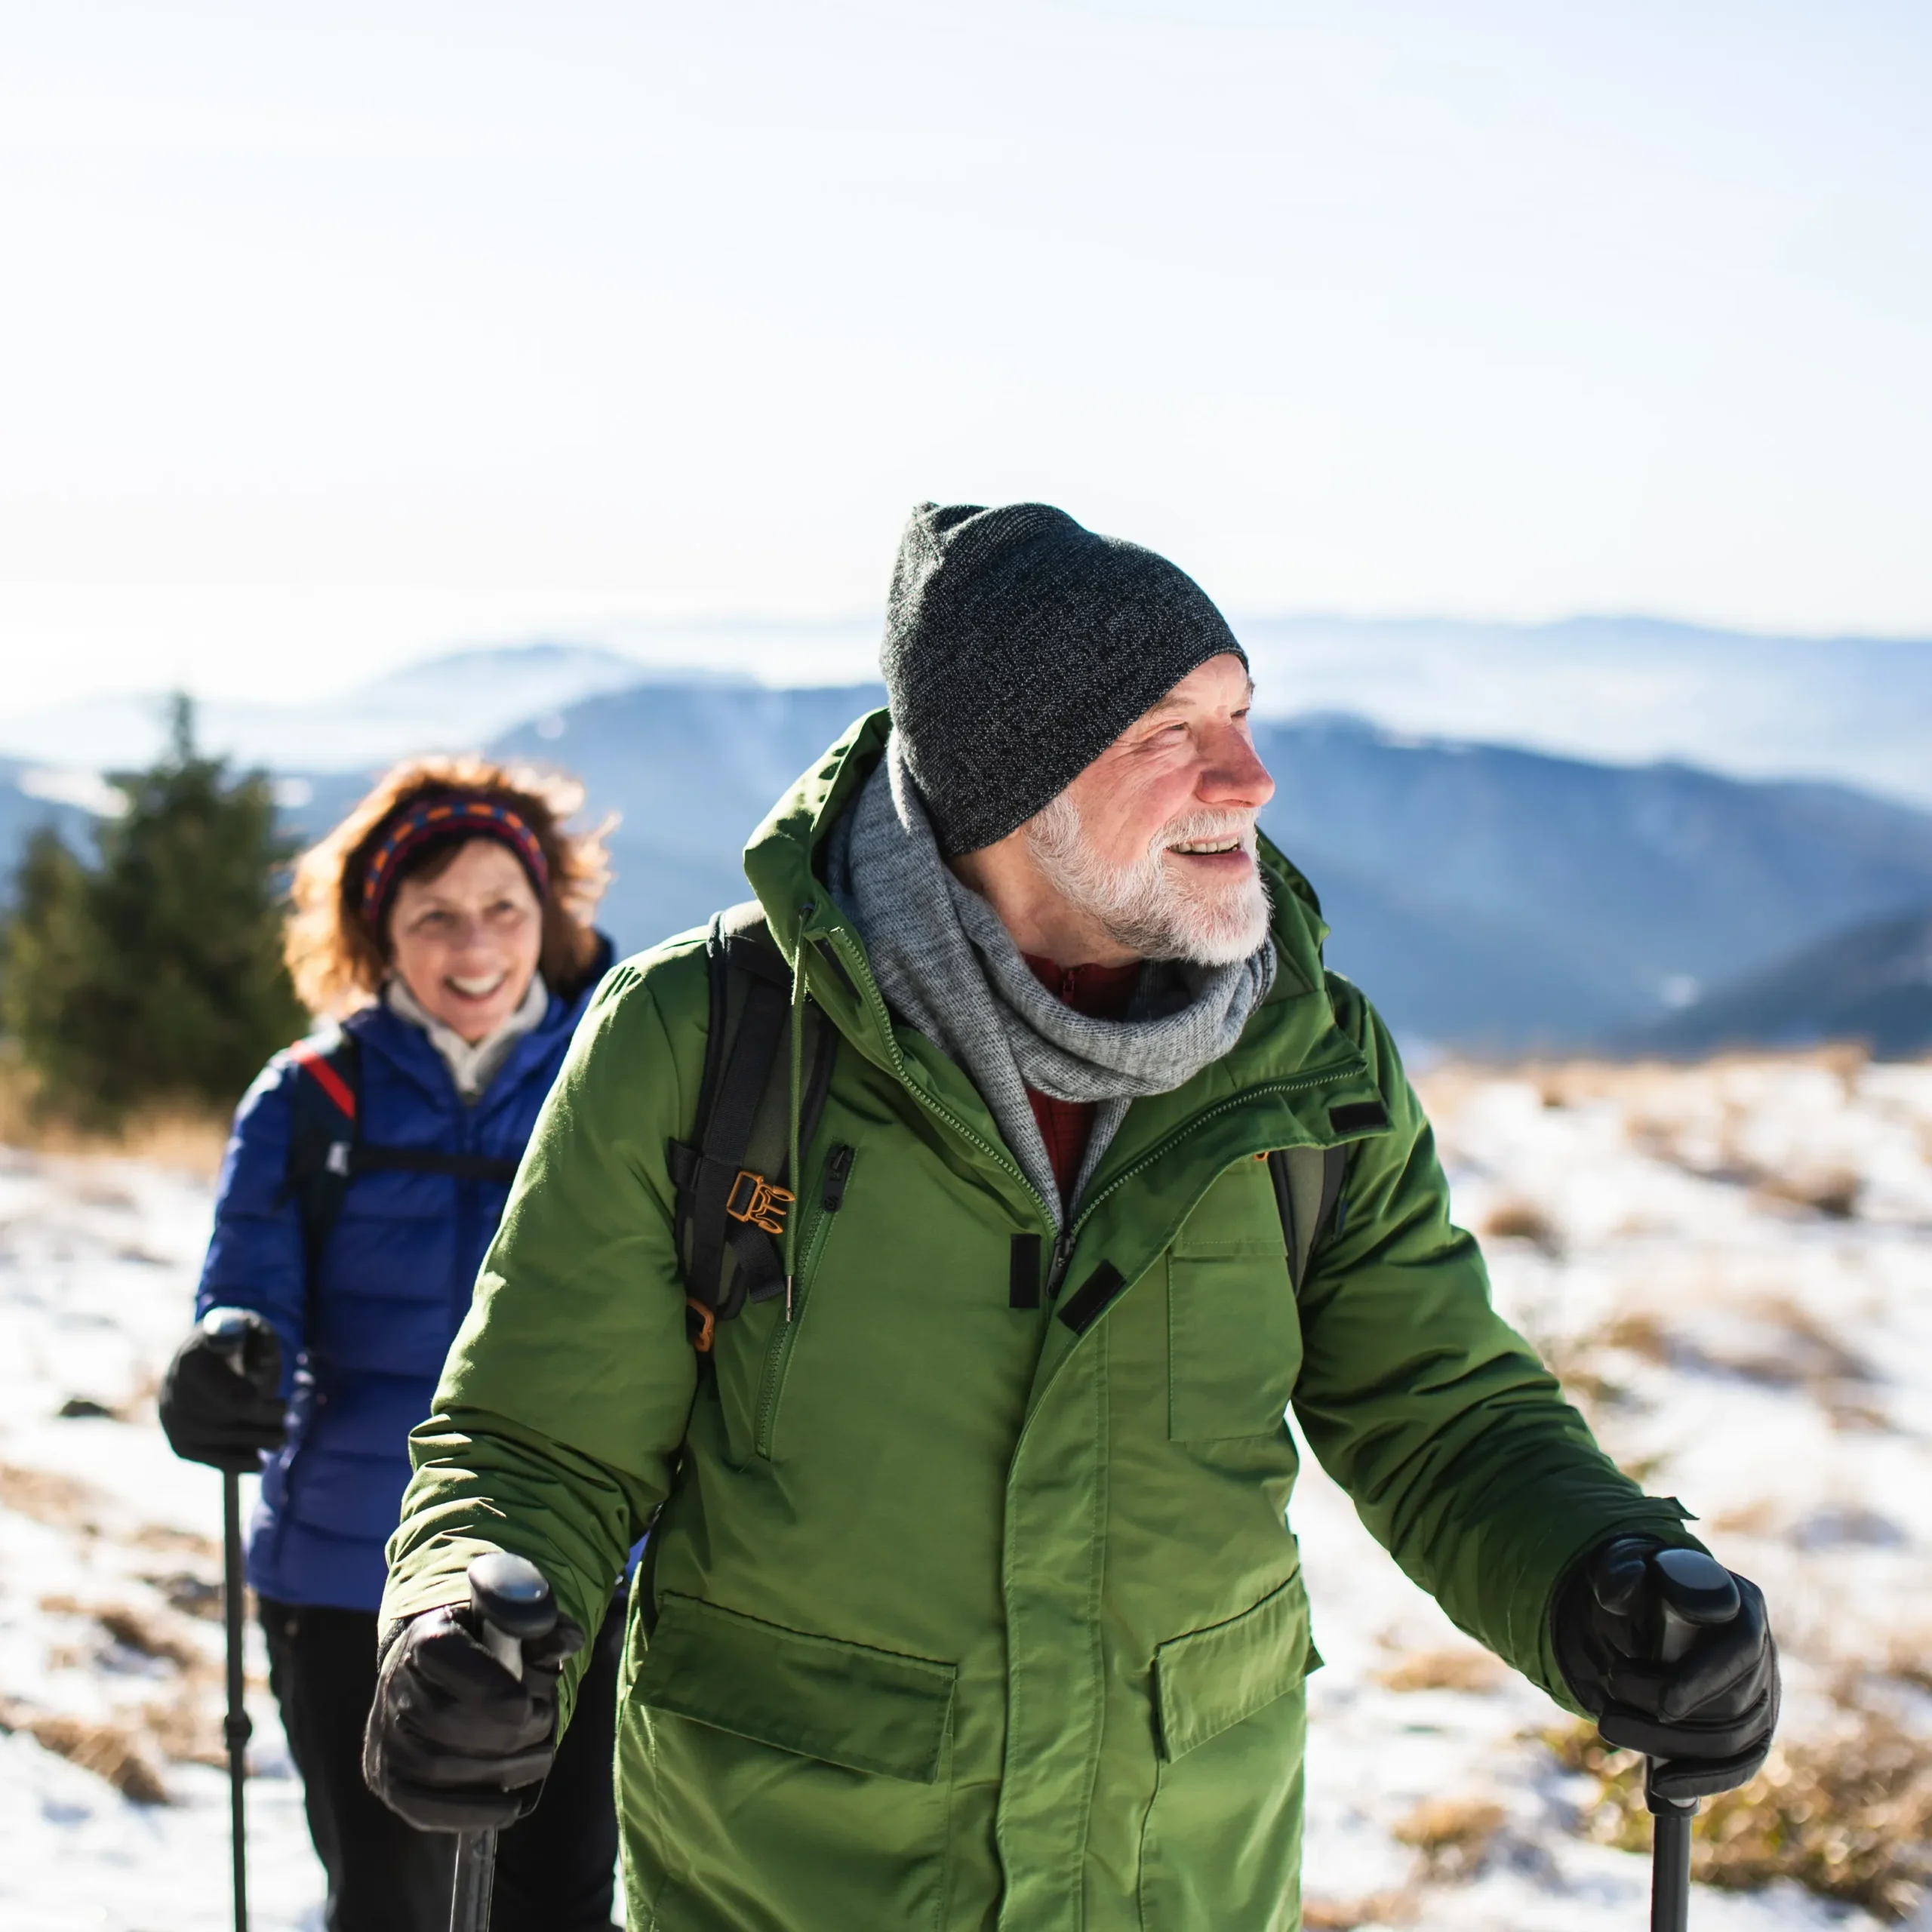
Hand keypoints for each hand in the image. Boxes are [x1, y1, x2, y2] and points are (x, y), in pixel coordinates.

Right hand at [157, 1309, 284, 1470]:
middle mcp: (174, 1392)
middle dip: (264, 1427)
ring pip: (220, 1443)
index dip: (263, 1409)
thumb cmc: (238, 1341)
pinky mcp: (179, 1441)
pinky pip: (207, 1459)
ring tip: (279, 1439)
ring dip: (256, 1444)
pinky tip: (258, 1463)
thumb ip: (243, 1329)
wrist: (208, 1359)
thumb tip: (229, 1332)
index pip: (233, 1398)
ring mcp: (173, 1420)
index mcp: (193, 1360)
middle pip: (228, 1422)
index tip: (283, 1405)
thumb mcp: (246, 1326)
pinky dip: (236, 1462)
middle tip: (286, 1429)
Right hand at [362, 1600, 585, 1830]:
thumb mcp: (510, 1620)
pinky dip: (471, 1814)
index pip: (449, 1660)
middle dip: (508, 1733)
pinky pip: (423, 1808)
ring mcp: (387, 1737)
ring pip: (438, 1767)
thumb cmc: (479, 1645)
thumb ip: (539, 1625)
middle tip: (545, 1729)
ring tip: (538, 1761)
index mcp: (427, 1639)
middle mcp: (395, 1686)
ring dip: (499, 1773)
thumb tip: (568, 1642)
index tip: (531, 1704)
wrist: (428, 1670)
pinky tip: (508, 1808)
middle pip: (446, 1721)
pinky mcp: (388, 1778)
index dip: (493, 1688)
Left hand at [1553, 1535, 1778, 1770]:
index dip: (1703, 1681)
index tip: (1662, 1704)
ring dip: (1670, 1747)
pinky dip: (1704, 1780)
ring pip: (1732, 1739)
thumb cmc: (1643, 1584)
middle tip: (1608, 1714)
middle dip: (1668, 1720)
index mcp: (1743, 1604)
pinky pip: (1741, 1765)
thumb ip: (1620, 1572)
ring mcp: (1764, 1693)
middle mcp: (1763, 1651)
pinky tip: (1663, 1789)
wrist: (1651, 1607)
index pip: (1739, 1650)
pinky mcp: (1754, 1727)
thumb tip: (1617, 1594)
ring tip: (1611, 1730)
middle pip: (1734, 1704)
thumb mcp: (1626, 1565)